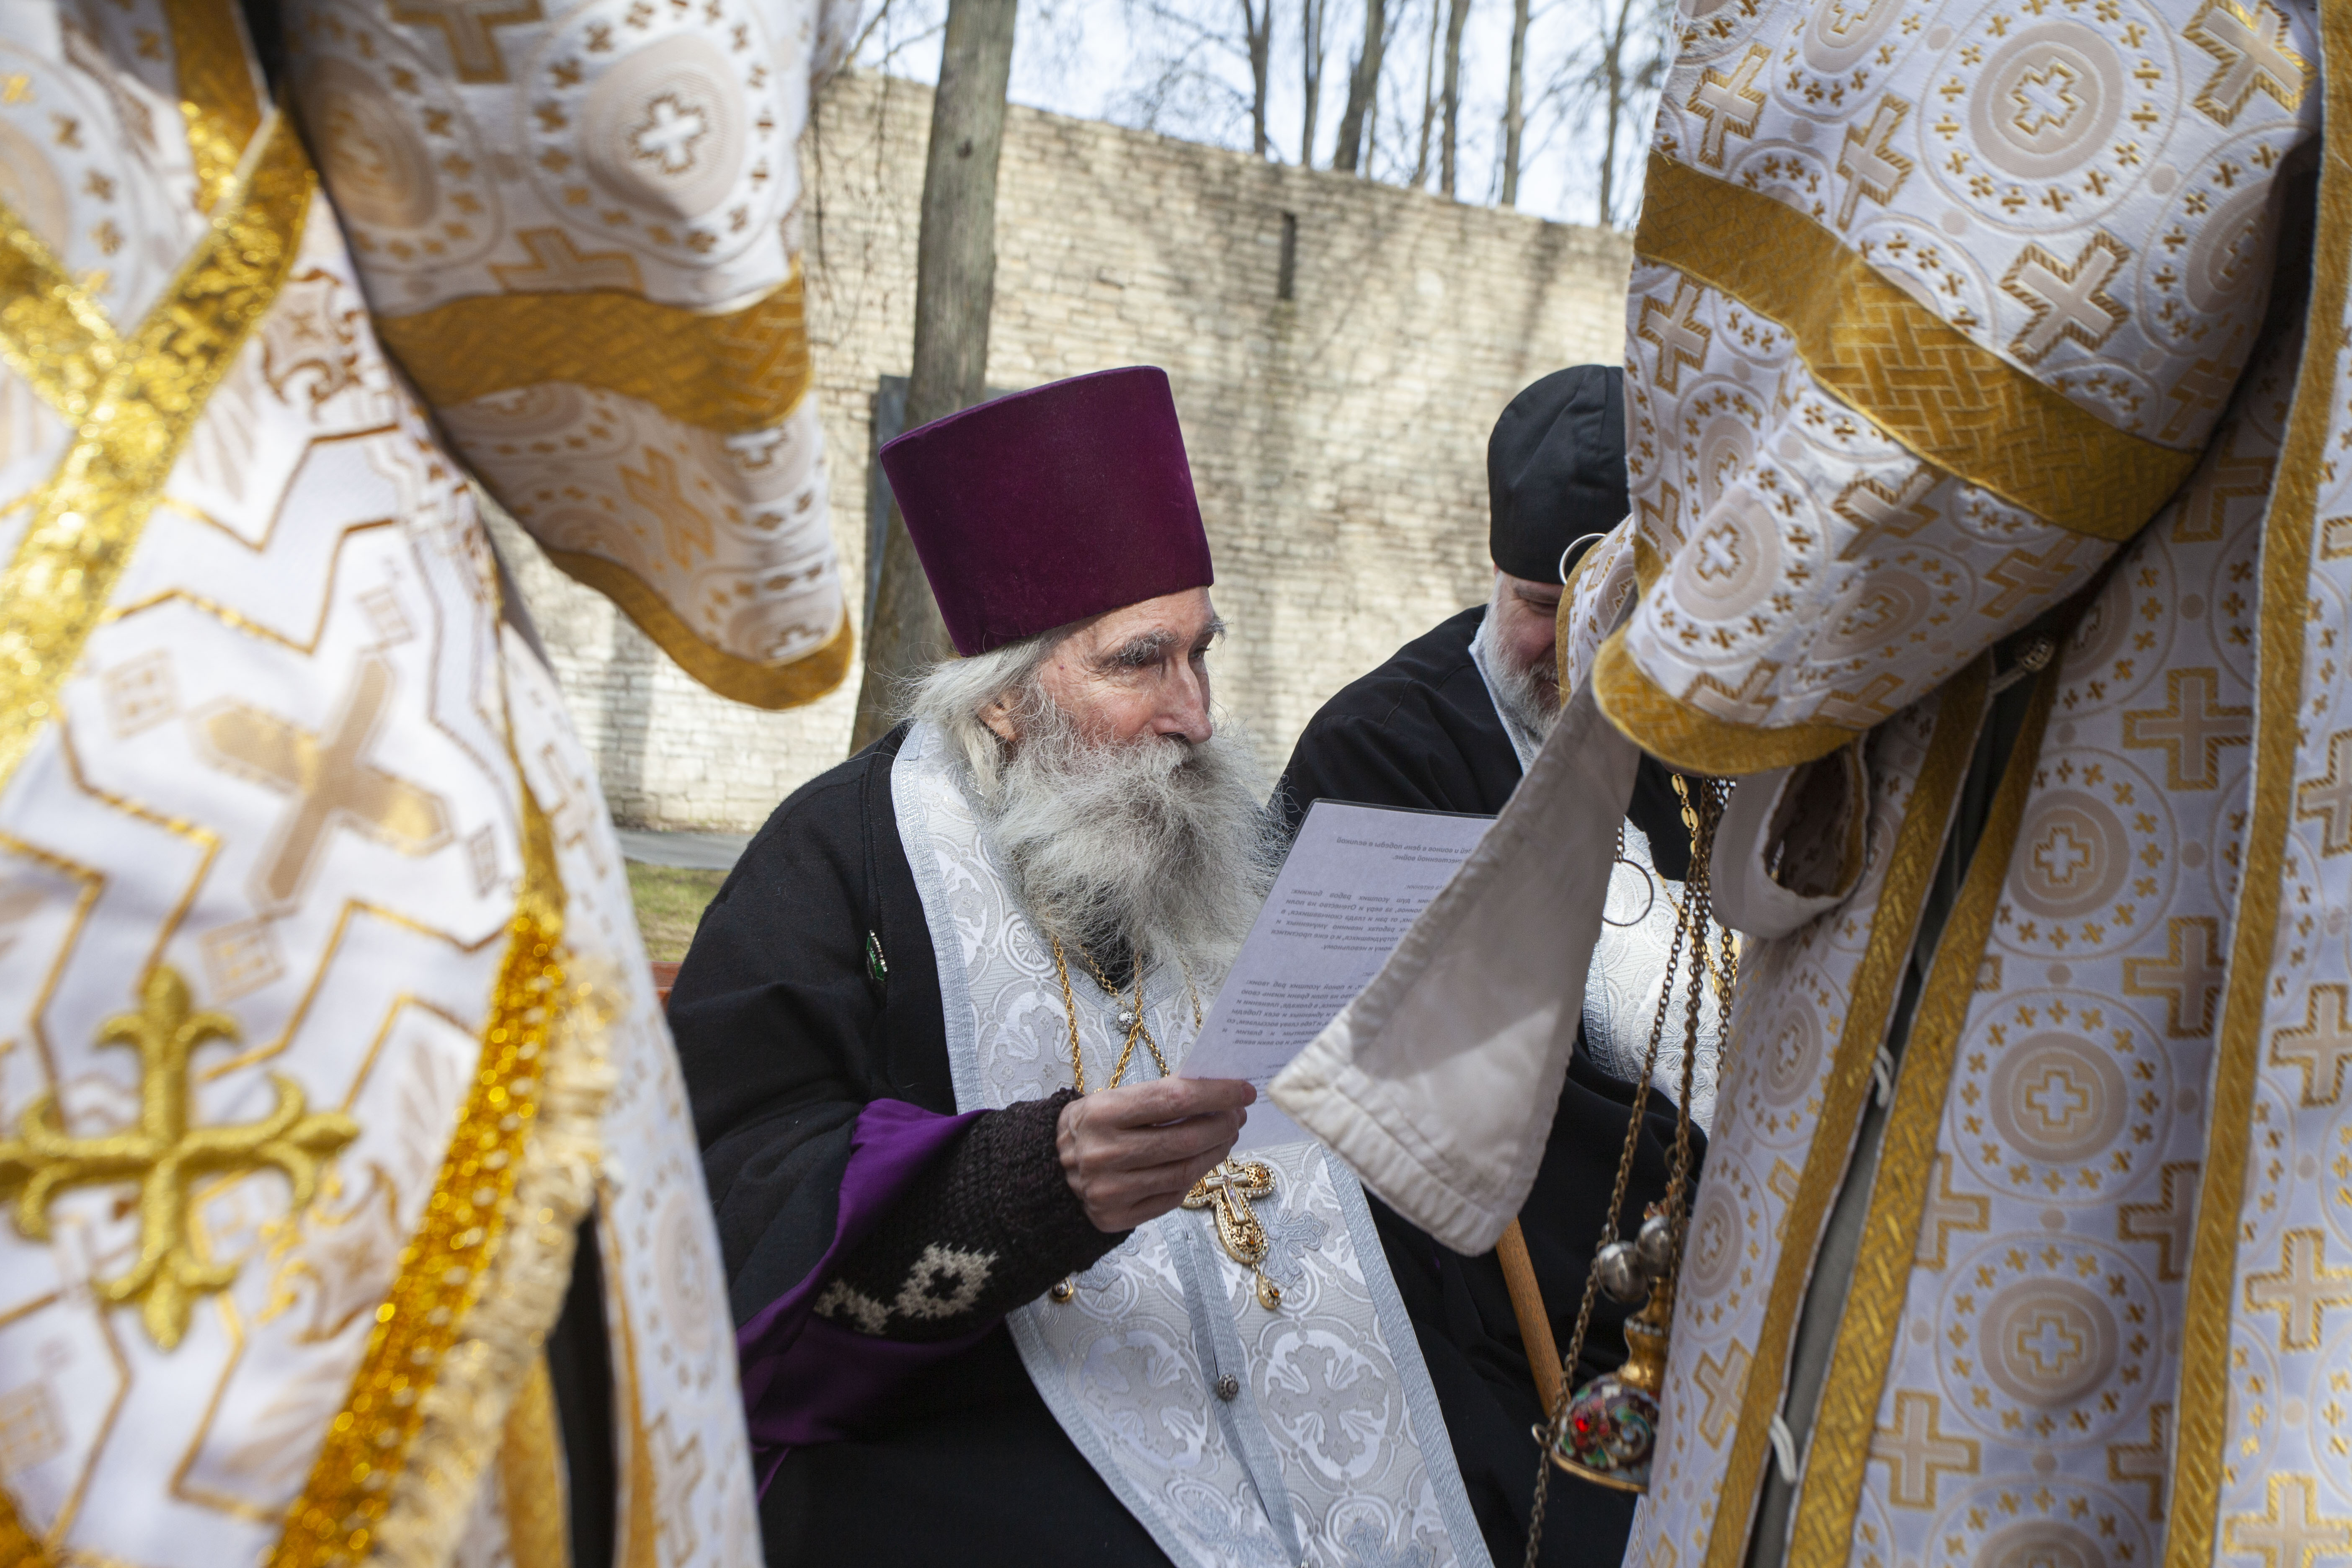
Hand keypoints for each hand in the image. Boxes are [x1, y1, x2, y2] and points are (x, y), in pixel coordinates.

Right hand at [1057, 1077, 1254, 1232]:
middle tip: (1238, 1115)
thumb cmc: (1090, 1128)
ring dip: (1216, 1152)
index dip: (1216, 1094)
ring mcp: (1110, 1190)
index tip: (1243, 1090)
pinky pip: (1171, 1197)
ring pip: (1184, 1172)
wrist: (1047, 1171)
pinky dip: (1193, 1177)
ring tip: (1226, 1137)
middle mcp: (1104, 1153)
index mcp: (1101, 1113)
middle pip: (1186, 1139)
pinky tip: (1202, 1161)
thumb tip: (1214, 1090)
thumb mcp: (1111, 1100)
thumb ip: (1157, 1097)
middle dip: (1222, 1125)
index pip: (1175, 1099)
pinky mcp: (1116, 1218)